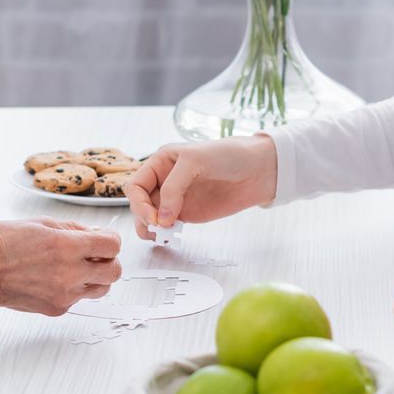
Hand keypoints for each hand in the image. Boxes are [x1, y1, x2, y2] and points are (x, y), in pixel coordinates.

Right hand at [0, 218, 122, 315]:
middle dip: (109, 261)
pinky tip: (57, 279)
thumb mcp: (40, 223)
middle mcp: (69, 273)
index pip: (112, 246)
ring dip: (96, 277)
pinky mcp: (57, 308)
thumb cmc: (3, 245)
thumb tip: (95, 232)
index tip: (104, 239)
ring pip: (102, 289)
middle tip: (96, 255)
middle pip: (114, 272)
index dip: (111, 240)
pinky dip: (74, 289)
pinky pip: (79, 299)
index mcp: (66, 246)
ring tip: (78, 268)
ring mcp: (64, 294)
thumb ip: (72, 228)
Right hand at [125, 135, 276, 240]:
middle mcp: (164, 181)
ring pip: (149, 218)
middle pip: (139, 204)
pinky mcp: (187, 215)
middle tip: (160, 227)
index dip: (139, 202)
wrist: (257, 170)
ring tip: (163, 236)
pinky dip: (163, 235)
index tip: (153, 216)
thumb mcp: (196, 160)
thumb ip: (174, 187)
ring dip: (150, 229)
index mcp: (160, 162)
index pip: (135, 185)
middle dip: (144, 217)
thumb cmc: (227, 155)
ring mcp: (175, 200)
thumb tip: (162, 217)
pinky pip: (166, 227)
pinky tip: (170, 238)